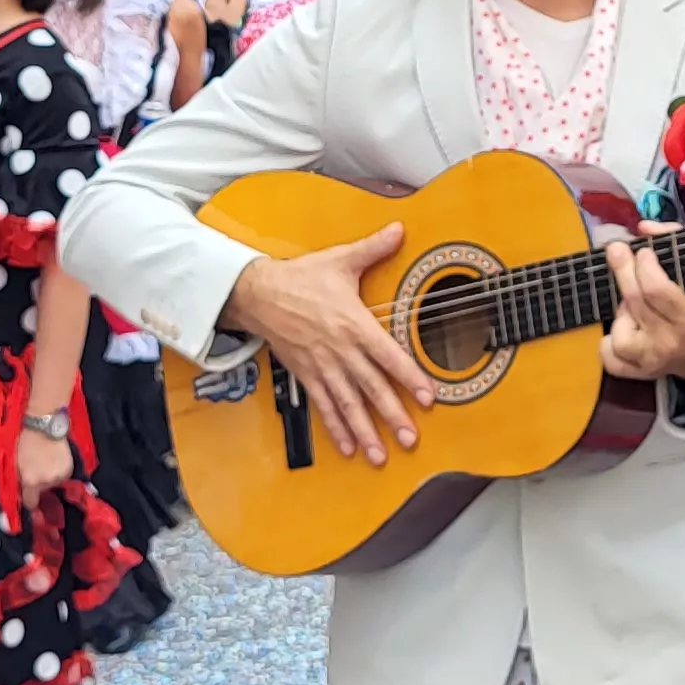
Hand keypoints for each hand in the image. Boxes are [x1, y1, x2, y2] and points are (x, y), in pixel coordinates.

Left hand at [14, 423, 74, 501]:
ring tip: (46, 461)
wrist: (44, 426)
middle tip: (36, 469)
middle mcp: (46, 482)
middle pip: (42, 492)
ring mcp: (59, 476)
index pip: (30, 502)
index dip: (28, 500)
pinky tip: (54, 459)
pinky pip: (62, 477)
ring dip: (49, 477)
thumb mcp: (16, 464)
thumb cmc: (25, 442)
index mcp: (30, 481)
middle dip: (39, 484)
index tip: (28, 496)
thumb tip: (22, 493)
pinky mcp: (69, 470)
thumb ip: (19, 481)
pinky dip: (58, 471)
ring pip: (53, 483)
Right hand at [222, 223, 429, 467]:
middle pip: (371, 388)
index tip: (427, 397)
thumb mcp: (340, 259)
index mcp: (354, 325)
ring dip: (365, 431)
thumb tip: (399, 228)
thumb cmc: (300, 278)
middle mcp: (341, 351)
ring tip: (380, 455)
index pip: (388, 356)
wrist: (257, 293)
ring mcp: (322, 367)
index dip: (409, 377)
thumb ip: (373, 248)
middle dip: (392, 416)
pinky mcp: (306, 375)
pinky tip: (348, 447)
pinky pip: (323, 405)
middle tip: (410, 439)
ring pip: (348, 404)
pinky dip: (336, 428)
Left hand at [598, 223, 684, 382]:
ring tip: (633, 309)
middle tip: (616, 251)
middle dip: (624, 270)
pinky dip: (608, 343)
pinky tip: (623, 330)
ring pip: (619, 331)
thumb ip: (672, 242)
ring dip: (621, 313)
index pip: (658, 290)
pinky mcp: (635, 373)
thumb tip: (644, 226)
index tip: (642, 251)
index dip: (645, 266)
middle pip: (635, 302)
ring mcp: (649, 361)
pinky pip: (609, 358)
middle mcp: (669, 342)